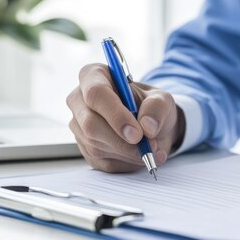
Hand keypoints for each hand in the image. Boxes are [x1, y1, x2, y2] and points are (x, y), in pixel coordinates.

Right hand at [66, 63, 184, 171]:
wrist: (149, 124)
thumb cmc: (150, 105)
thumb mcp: (162, 100)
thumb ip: (157, 108)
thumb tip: (147, 126)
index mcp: (94, 76)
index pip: (96, 94)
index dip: (115, 114)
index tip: (137, 133)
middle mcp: (79, 100)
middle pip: (90, 124)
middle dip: (121, 140)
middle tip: (148, 146)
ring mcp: (78, 125)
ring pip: (96, 145)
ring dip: (128, 152)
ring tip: (152, 150)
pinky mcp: (84, 147)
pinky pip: (102, 161)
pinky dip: (126, 162)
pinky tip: (140, 155)